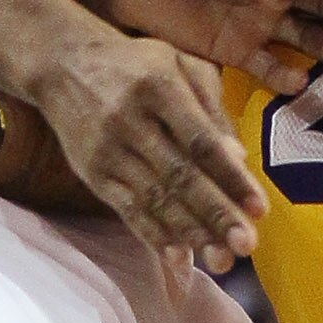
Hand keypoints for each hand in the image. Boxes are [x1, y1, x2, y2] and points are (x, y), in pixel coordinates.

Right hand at [33, 26, 266, 267]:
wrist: (62, 62)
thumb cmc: (136, 64)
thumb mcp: (179, 63)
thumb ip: (213, 106)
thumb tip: (238, 157)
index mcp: (159, 86)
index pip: (201, 141)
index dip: (231, 177)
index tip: (259, 209)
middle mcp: (131, 120)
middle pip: (179, 176)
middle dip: (216, 214)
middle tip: (246, 246)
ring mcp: (108, 149)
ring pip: (154, 198)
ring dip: (190, 233)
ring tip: (222, 260)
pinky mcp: (92, 173)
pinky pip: (127, 209)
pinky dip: (154, 236)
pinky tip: (179, 258)